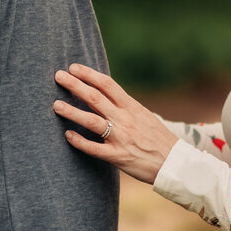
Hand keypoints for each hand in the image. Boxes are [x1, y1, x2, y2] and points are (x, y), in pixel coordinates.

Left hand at [54, 63, 179, 185]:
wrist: (174, 162)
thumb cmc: (158, 138)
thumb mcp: (144, 115)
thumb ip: (125, 106)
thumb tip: (106, 95)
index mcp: (131, 106)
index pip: (108, 84)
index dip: (89, 74)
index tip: (74, 67)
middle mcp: (124, 119)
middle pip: (96, 98)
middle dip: (75, 85)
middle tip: (58, 76)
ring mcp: (120, 137)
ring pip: (92, 121)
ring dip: (72, 112)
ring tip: (56, 105)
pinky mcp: (117, 156)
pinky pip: (94, 148)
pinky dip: (79, 141)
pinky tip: (67, 135)